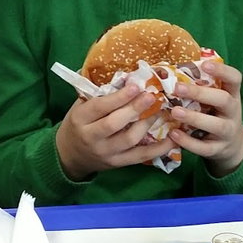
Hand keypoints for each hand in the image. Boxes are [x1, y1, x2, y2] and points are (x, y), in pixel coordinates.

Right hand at [55, 82, 177, 180]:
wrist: (70, 154)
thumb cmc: (78, 124)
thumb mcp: (81, 106)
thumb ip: (100, 94)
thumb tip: (128, 78)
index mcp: (80, 119)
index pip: (99, 107)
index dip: (119, 97)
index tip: (136, 86)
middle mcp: (91, 137)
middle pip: (114, 124)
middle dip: (135, 109)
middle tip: (152, 96)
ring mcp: (106, 152)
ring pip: (129, 139)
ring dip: (147, 124)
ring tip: (160, 111)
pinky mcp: (118, 163)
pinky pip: (140, 156)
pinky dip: (158, 149)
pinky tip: (172, 139)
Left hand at [168, 61, 242, 175]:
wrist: (232, 146)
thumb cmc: (215, 113)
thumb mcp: (214, 99)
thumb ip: (201, 86)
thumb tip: (170, 67)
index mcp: (232, 95)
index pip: (234, 79)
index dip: (222, 71)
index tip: (205, 64)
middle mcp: (233, 112)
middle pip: (223, 100)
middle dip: (201, 94)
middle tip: (178, 88)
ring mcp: (227, 132)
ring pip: (216, 125)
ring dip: (194, 118)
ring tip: (175, 112)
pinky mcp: (218, 149)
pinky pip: (204, 147)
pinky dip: (188, 142)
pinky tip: (173, 134)